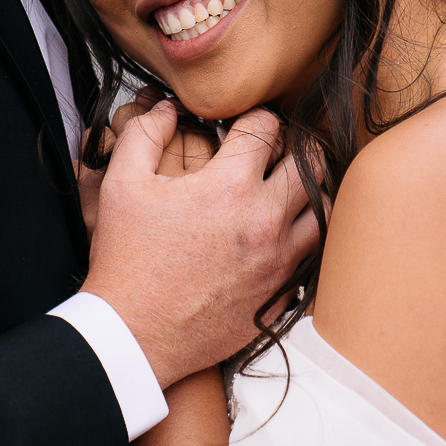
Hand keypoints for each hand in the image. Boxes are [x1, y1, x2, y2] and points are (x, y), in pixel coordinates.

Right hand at [81, 101, 319, 387]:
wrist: (133, 335)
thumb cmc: (126, 260)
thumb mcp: (121, 186)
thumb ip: (145, 135)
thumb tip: (167, 110)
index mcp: (230, 186)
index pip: (267, 126)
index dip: (254, 116)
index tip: (239, 126)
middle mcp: (265, 220)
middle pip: (311, 161)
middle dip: (294, 144)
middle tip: (274, 148)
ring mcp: (278, 261)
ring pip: (324, 210)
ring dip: (309, 190)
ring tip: (287, 186)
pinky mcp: (280, 295)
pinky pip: (312, 256)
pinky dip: (303, 236)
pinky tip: (281, 232)